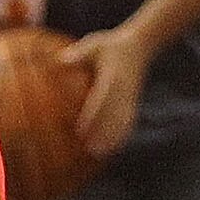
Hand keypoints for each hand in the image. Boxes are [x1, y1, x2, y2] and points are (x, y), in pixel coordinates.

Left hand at [62, 24, 150, 157]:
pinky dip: (121, 136)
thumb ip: (79, 54)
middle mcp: (123, 91)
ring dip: (111, 139)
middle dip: (101, 134)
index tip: (79, 128)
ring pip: (122, 123)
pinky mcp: (134, 104)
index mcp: (112, 77)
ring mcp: (130, 99)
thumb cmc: (111, 46)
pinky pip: (128, 122)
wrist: (140, 46)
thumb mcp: (95, 44)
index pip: (102, 99)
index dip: (92, 115)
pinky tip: (112, 149)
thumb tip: (59, 60)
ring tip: (97, 154)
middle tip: (87, 149)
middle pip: (113, 117)